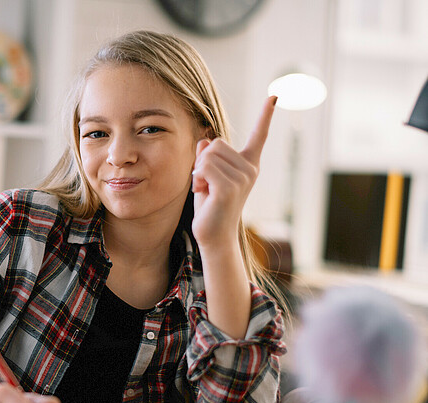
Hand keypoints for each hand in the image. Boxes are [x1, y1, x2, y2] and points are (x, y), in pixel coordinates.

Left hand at [190, 96, 276, 249]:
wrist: (214, 236)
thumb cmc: (210, 207)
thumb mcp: (206, 176)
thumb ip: (206, 157)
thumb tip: (204, 140)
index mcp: (248, 165)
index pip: (258, 136)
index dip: (265, 115)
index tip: (274, 96)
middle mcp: (250, 169)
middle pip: (216, 143)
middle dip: (203, 161)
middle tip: (206, 183)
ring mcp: (242, 178)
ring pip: (208, 155)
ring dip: (199, 172)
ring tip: (206, 190)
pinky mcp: (230, 188)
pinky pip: (205, 166)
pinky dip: (198, 178)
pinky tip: (203, 192)